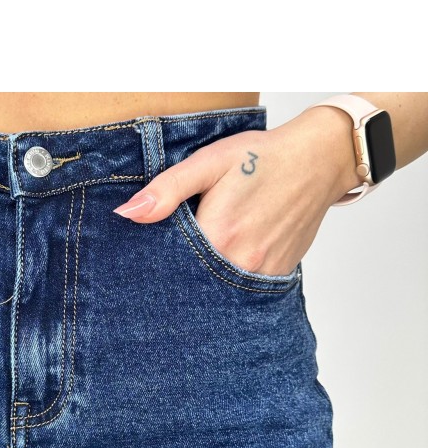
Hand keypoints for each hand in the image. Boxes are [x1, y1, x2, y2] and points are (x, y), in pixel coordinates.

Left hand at [113, 106, 359, 277]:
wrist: (319, 160)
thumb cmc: (263, 156)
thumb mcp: (209, 162)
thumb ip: (167, 189)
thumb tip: (127, 213)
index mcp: (219, 234)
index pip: (172, 266)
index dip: (157, 265)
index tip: (149, 264)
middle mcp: (241, 261)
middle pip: (195, 283)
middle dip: (180, 279)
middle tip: (173, 268)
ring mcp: (262, 272)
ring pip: (221, 290)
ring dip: (206, 283)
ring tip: (202, 265)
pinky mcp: (278, 276)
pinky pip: (245, 289)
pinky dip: (230, 281)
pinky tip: (225, 265)